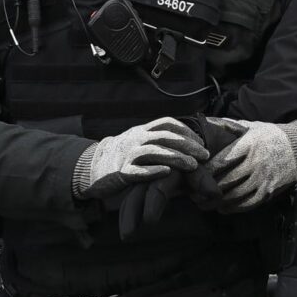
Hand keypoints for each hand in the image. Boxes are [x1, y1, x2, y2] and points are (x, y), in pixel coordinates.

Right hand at [74, 117, 209, 202]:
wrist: (92, 166)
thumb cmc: (122, 155)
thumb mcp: (138, 140)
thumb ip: (157, 138)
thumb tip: (186, 139)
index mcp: (141, 130)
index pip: (167, 123)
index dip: (185, 131)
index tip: (200, 141)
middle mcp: (135, 139)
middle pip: (165, 137)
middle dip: (187, 145)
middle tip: (204, 154)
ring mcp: (127, 155)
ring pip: (154, 152)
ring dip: (175, 158)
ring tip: (192, 165)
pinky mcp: (121, 173)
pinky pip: (137, 171)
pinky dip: (152, 171)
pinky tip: (166, 172)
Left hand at [194, 118, 296, 210]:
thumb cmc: (270, 136)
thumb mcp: (251, 127)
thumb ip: (229, 127)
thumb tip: (205, 122)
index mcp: (248, 145)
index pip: (221, 161)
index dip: (205, 171)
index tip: (195, 175)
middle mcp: (255, 163)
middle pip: (225, 181)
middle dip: (207, 190)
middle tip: (193, 194)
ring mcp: (262, 179)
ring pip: (234, 195)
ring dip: (217, 202)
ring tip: (204, 203)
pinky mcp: (268, 191)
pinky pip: (247, 204)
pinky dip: (233, 208)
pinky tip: (223, 208)